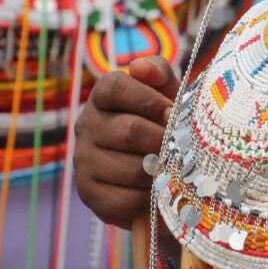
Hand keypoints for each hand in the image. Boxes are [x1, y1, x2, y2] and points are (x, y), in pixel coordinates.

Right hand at [74, 56, 178, 229]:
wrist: (159, 164)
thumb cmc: (164, 120)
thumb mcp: (167, 92)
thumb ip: (159, 73)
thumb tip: (141, 67)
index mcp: (102, 96)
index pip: (115, 88)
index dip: (149, 100)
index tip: (173, 112)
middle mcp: (86, 125)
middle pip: (129, 131)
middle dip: (164, 140)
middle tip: (184, 147)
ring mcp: (83, 160)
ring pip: (130, 169)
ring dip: (160, 172)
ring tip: (174, 169)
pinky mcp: (88, 193)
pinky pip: (123, 200)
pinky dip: (149, 198)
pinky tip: (158, 191)